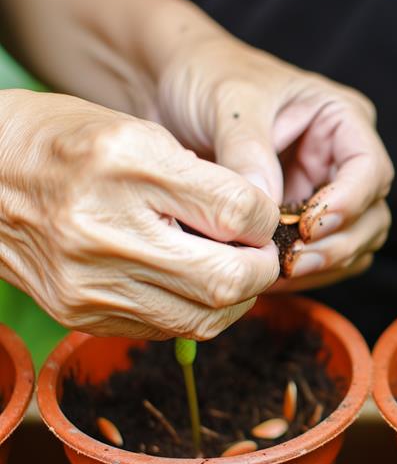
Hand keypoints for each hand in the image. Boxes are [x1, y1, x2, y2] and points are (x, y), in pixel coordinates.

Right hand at [0, 90, 278, 338]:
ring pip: (203, 319)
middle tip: (258, 251)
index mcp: (126, 166)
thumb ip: (206, 179)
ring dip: (235, 298)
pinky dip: (194, 310)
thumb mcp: (140, 134)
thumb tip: (260, 226)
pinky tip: (189, 282)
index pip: (236, 212)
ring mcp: (88, 282)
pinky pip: (165, 329)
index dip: (264, 218)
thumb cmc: (65, 142)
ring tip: (231, 268)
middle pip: (227, 280)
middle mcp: (103, 230)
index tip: (259, 215)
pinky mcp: (80, 314)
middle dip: (261, 269)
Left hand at [154, 36, 391, 289]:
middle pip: (372, 216)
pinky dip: (305, 274)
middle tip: (293, 261)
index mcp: (341, 119)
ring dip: (324, 264)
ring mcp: (323, 193)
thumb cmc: (207, 75)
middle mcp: (340, 159)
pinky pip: (320, 259)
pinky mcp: (299, 221)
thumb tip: (268, 208)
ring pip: (354, 244)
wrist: (165, 87)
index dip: (349, 202)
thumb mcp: (230, 102)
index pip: (370, 170)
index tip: (312, 225)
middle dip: (339, 243)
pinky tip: (270, 277)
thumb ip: (249, 152)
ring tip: (278, 272)